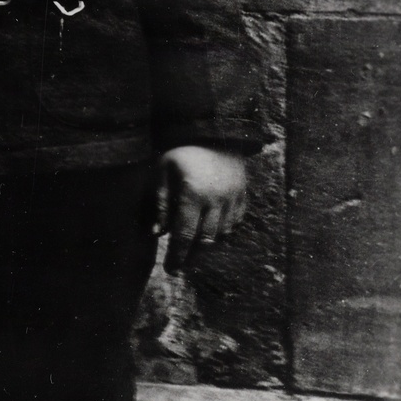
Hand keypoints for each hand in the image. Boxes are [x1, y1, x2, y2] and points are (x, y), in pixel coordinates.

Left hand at [156, 145, 246, 275]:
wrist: (213, 130)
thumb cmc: (182, 151)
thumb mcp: (163, 170)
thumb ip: (160, 202)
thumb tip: (156, 233)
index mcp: (193, 193)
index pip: (184, 235)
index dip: (177, 256)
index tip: (170, 270)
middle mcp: (216, 199)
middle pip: (205, 240)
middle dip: (192, 257)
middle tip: (180, 266)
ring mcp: (233, 198)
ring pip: (222, 233)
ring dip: (207, 244)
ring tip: (193, 249)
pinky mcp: (244, 194)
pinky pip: (236, 221)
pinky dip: (224, 230)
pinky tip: (211, 231)